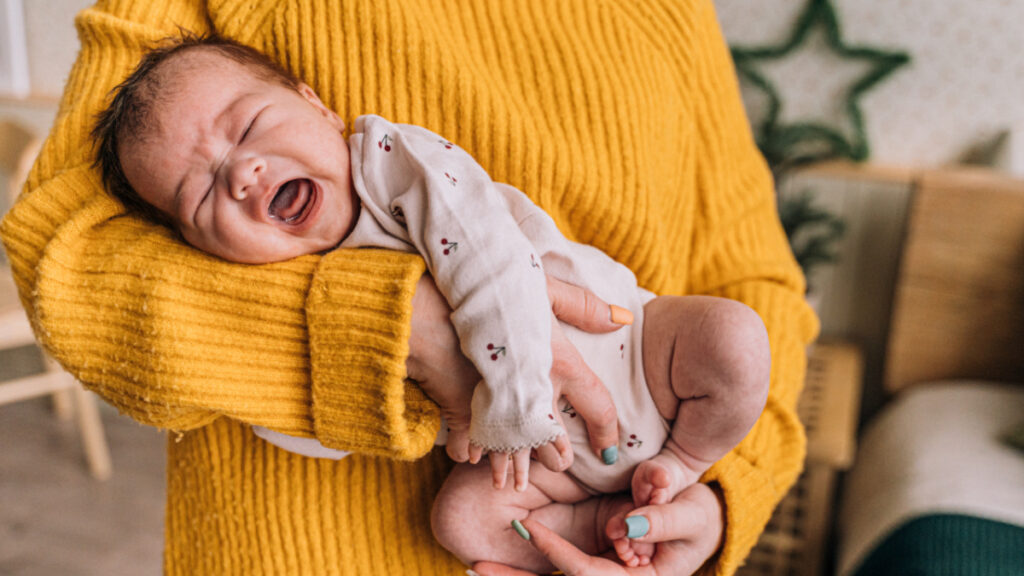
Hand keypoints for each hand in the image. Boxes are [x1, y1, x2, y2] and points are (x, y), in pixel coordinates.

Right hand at [406, 275, 626, 472]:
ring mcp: (499, 406)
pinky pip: (470, 444)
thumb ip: (583, 305)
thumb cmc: (493, 290)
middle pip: (555, 442)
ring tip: (510, 483)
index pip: (599, 407)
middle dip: (556, 458)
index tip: (610, 451)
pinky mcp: (464, 410)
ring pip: (513, 451)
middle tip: (558, 465)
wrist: (434, 303)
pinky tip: (471, 459)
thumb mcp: (543, 287)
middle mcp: (536, 391)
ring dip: (513, 467)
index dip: (608, 433)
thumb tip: (624, 319)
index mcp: (562, 364)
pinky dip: (470, 452)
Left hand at [471, 483, 723, 575]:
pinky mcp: (593, 571)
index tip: (528, 529)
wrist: (698, 526)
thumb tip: (629, 525)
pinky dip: (526, 571)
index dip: (558, 554)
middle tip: (476, 566)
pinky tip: (491, 565)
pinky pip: (556, 575)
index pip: (589, 574)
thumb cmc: (698, 518)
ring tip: (474, 567)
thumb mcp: (693, 514)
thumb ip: (665, 518)